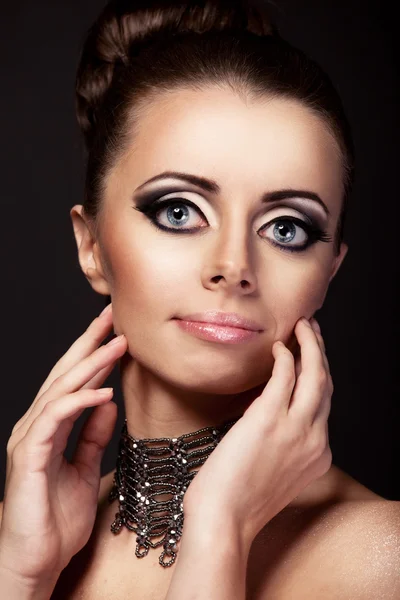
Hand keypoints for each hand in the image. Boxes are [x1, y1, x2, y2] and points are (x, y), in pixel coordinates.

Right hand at [0, 303, 127, 585]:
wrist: (36, 562)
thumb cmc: (57, 520)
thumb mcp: (86, 468)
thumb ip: (93, 434)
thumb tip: (109, 400)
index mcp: (50, 427)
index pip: (73, 381)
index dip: (93, 353)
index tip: (117, 331)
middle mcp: (37, 425)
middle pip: (64, 374)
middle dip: (89, 342)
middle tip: (112, 317)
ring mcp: (30, 439)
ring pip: (60, 389)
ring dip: (90, 364)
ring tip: (117, 344)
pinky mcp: (30, 456)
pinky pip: (55, 419)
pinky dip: (80, 401)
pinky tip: (104, 391)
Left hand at [183, 317, 332, 545]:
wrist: (223, 521)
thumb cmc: (238, 500)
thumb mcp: (275, 472)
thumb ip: (283, 444)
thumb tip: (270, 413)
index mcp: (317, 455)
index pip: (323, 405)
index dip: (318, 375)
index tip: (309, 356)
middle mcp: (314, 439)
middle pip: (326, 385)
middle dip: (322, 352)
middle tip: (312, 330)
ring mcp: (295, 429)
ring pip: (315, 375)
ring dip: (311, 344)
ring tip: (303, 325)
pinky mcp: (269, 418)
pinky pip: (286, 376)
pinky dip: (286, 356)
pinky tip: (278, 346)